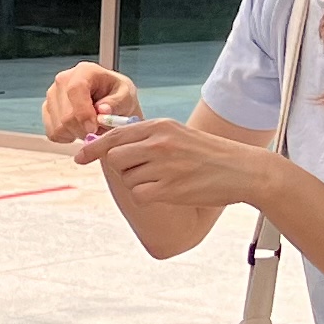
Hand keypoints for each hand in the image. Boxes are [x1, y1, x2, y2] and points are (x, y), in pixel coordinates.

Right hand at [43, 62, 134, 146]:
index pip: (75, 89)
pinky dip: (68, 137)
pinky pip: (53, 133)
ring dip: (77, 134)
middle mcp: (63, 80)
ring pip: (59, 126)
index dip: (83, 112)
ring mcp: (52, 95)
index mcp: (85, 71)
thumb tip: (103, 110)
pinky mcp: (47, 110)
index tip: (93, 128)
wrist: (110, 102)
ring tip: (91, 128)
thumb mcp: (127, 97)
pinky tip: (79, 129)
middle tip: (100, 131)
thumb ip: (117, 103)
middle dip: (84, 129)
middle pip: (66, 114)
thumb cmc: (119, 96)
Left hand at [85, 116, 280, 212]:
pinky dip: (148, 197)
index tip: (80, 157)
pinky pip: (139, 195)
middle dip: (123, 169)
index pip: (115, 135)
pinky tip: (169, 192)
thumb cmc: (209, 154)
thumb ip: (146, 138)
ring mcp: (164, 166)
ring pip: (127, 179)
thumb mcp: (178, 134)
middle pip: (115, 159)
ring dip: (139, 184)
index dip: (94, 148)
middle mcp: (159, 143)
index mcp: (160, 126)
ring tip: (167, 179)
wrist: (243, 170)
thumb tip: (110, 146)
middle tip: (146, 172)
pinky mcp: (170, 188)